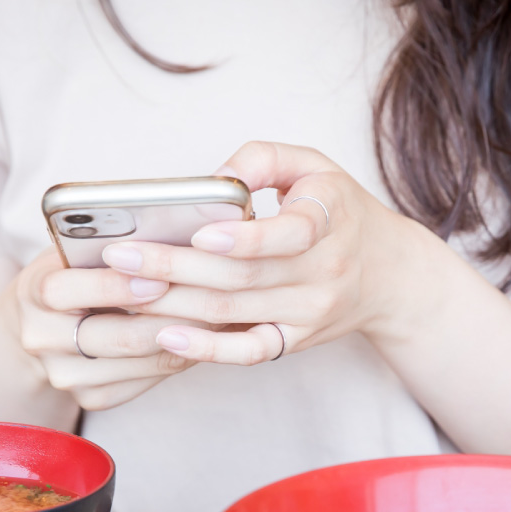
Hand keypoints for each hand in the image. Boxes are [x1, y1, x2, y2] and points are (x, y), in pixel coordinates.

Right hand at [13, 247, 209, 410]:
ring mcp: (66, 376)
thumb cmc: (71, 274)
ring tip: (222, 314)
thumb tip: (178, 226)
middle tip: (216, 299)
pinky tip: (204, 336)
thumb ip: (109, 243)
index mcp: (33, 293)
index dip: (116, 286)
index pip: (66, 291)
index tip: (160, 277)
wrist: (39, 329)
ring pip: (141, 362)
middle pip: (117, 337)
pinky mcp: (92, 398)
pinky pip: (147, 381)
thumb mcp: (75, 251)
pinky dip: (180, 356)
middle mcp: (43, 340)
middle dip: (172, 317)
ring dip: (187, 338)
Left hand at [101, 141, 438, 363]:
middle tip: (120, 257)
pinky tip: (167, 337)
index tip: (199, 235)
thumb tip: (213, 178)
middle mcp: (322, 273)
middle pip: (242, 277)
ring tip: (124, 291)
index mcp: (330, 219)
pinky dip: (208, 349)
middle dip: (175, 268)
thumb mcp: (315, 167)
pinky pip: (250, 352)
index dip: (244, 238)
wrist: (390, 275)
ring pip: (234, 313)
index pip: (290, 235)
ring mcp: (308, 313)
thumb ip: (265, 159)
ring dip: (175, 305)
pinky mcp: (295, 341)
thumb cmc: (340, 211)